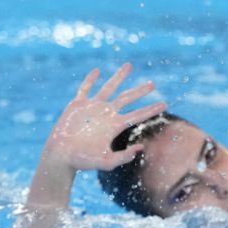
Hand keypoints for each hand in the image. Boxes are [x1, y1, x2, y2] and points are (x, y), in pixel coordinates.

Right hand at [43, 63, 166, 170]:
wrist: (62, 155)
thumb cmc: (84, 161)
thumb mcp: (106, 161)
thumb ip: (124, 157)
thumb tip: (141, 148)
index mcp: (115, 126)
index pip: (137, 115)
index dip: (151, 109)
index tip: (165, 104)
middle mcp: (106, 114)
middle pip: (127, 98)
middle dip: (140, 91)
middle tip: (153, 84)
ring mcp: (92, 108)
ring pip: (109, 88)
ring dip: (118, 77)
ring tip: (129, 65)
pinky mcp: (78, 105)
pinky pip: (85, 88)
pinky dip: (91, 79)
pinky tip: (97, 71)